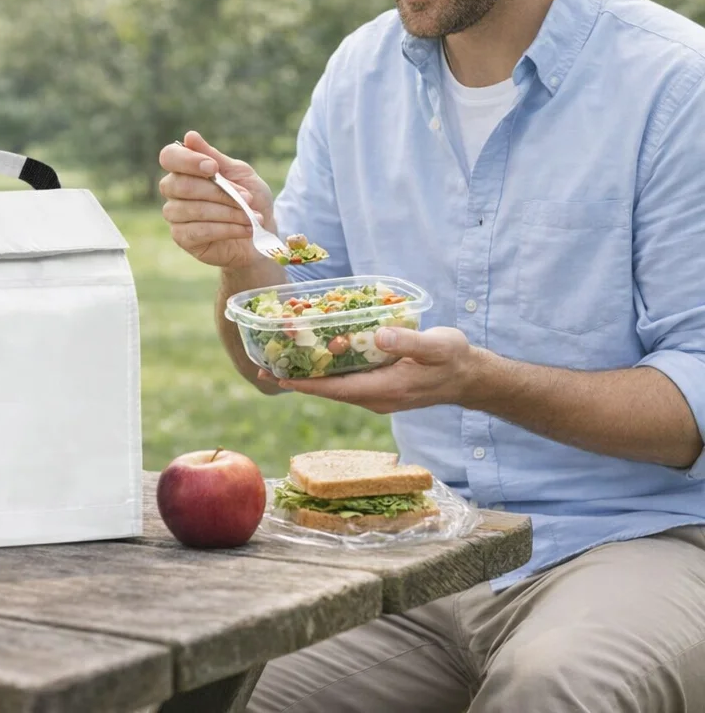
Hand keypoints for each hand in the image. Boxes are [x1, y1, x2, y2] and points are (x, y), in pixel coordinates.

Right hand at [158, 130, 275, 268]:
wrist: (262, 232)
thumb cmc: (249, 199)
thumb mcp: (239, 173)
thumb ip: (215, 157)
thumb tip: (190, 136)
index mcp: (185, 168)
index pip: (169, 157)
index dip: (187, 161)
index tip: (213, 168)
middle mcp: (174, 190)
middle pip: (181, 185)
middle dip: (218, 192)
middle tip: (247, 198)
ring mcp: (175, 215)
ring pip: (192, 209)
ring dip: (228, 212)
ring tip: (250, 216)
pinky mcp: (183, 238)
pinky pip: (198, 231)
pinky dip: (226, 229)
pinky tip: (244, 229)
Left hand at [258, 326, 480, 412]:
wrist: (470, 377)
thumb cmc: (454, 359)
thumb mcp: (437, 346)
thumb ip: (409, 341)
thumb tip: (379, 336)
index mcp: (385, 389)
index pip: (336, 389)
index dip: (305, 384)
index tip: (278, 377)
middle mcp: (376, 397)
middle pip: (328, 391)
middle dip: (297, 380)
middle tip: (264, 365)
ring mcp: (377, 394)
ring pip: (335, 387)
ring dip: (308, 376)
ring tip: (279, 360)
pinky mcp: (380, 387)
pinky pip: (346, 381)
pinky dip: (327, 371)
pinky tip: (314, 355)